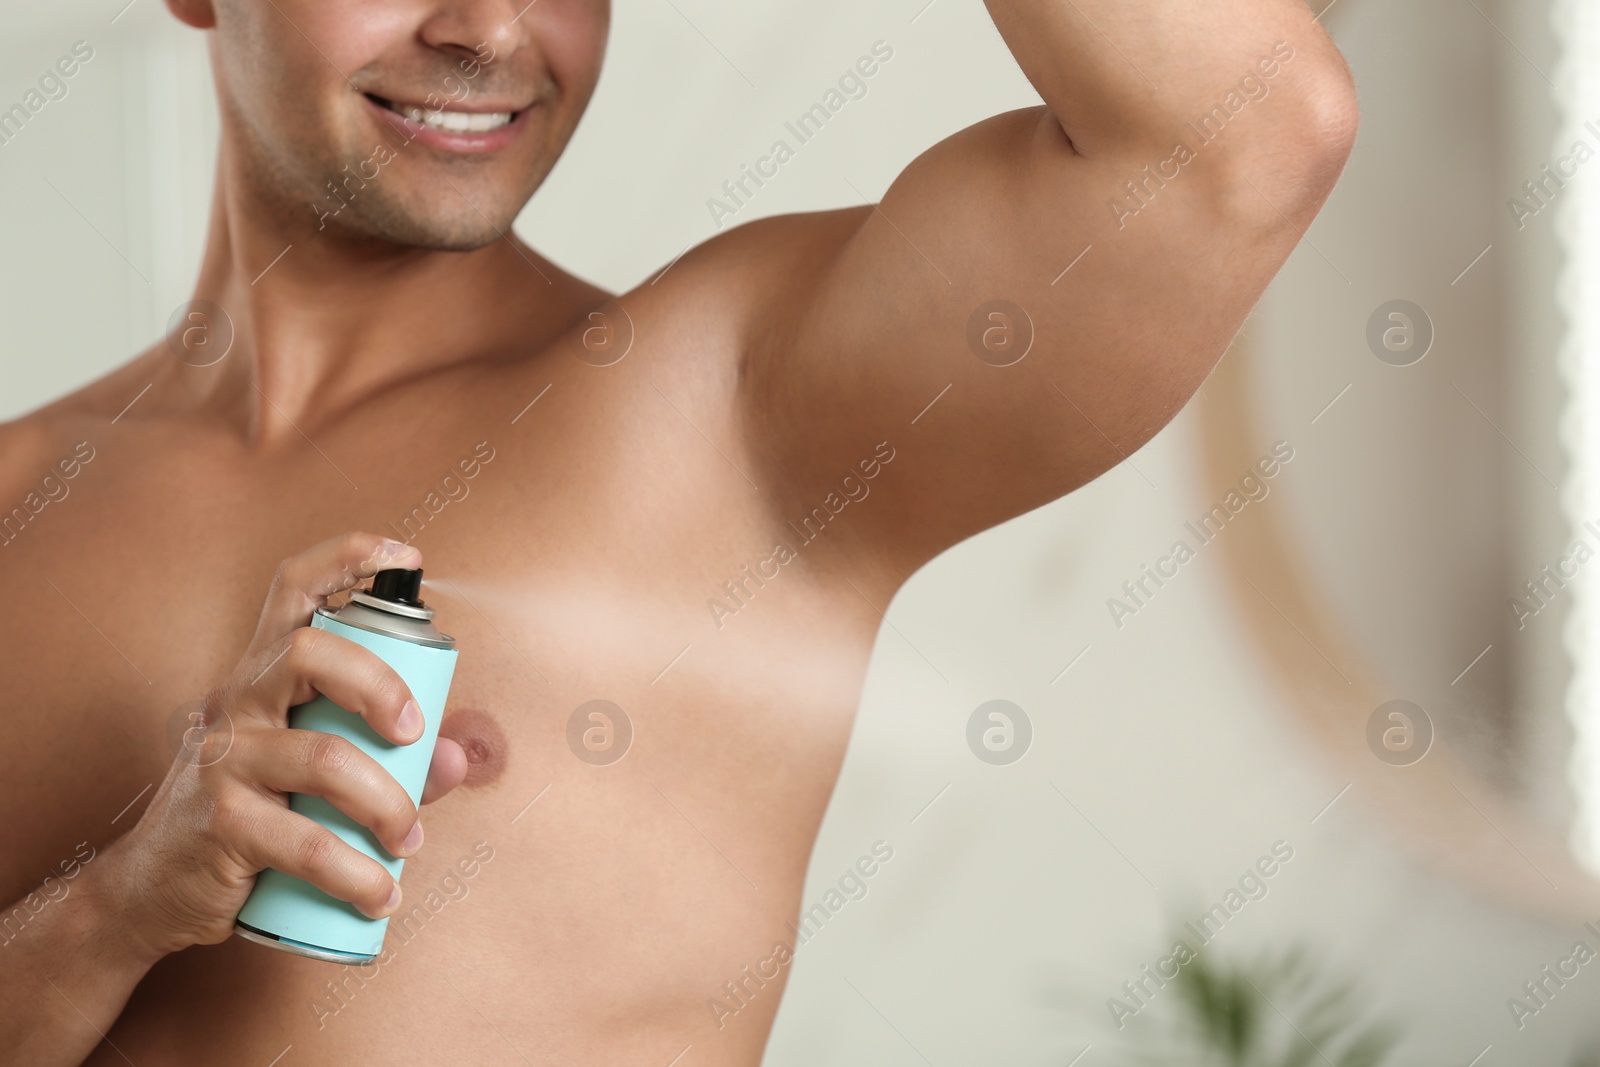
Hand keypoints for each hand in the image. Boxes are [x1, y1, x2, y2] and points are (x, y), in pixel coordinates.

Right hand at [101, 532, 468, 961]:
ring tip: (409, 842)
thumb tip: (461, 758)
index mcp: (265, 673)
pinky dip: (356, 873)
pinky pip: (303, 842)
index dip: (349, 558)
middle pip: (306, 650)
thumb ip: (395, 761)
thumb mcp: (317, 777)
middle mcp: (237, 700)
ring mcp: (222, 758)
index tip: (409, 557)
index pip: (294, 589)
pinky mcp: (218, 821)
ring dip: (387, 805)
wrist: (155, 889)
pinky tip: (379, 894)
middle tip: (415, 734)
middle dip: (378, 683)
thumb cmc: (253, 814)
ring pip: (322, 758)